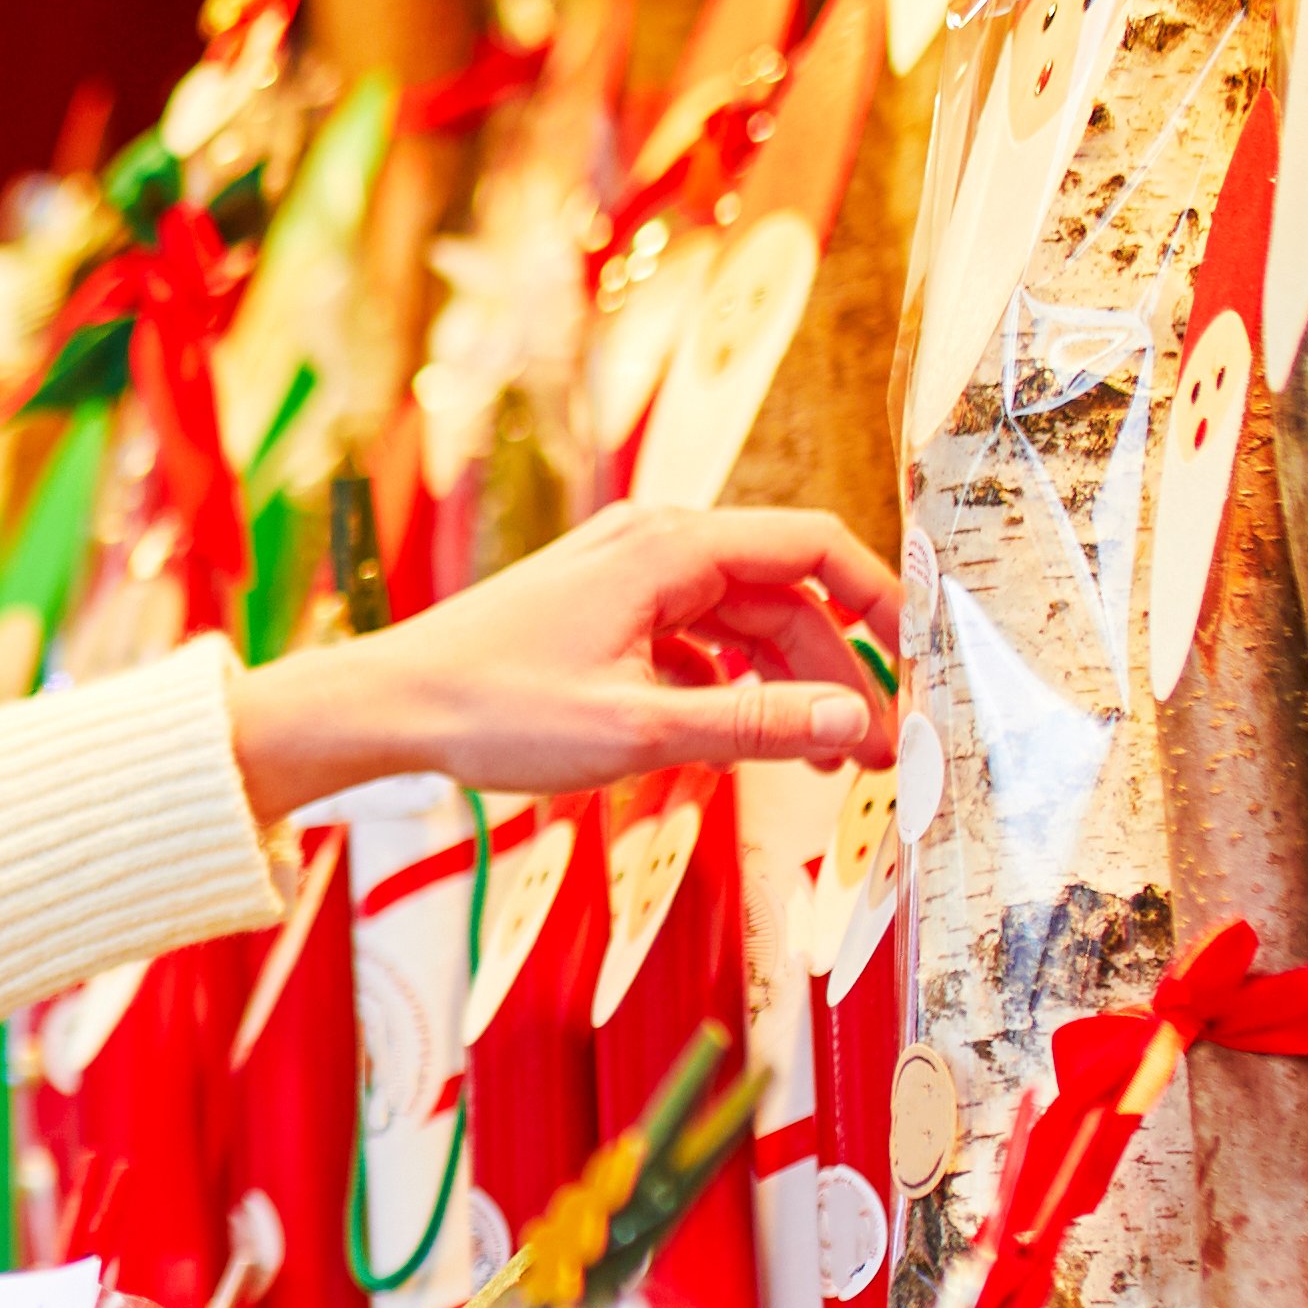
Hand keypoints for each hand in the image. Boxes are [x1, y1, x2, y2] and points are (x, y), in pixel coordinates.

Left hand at [227, 503, 900, 823]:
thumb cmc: (494, 709)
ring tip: (823, 762)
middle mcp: (656, 545)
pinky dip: (730, 687)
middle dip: (836, 671)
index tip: (920, 663)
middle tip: (877, 751)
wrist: (387, 706)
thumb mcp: (638, 729)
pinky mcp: (607, 613)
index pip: (814, 548)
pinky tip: (740, 742)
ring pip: (742, 624)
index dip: (880, 602)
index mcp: (671, 548)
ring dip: (787, 687)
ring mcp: (629, 577)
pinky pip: (696, 641)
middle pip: (784, 596)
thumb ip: (755, 727)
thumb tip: (854, 720)